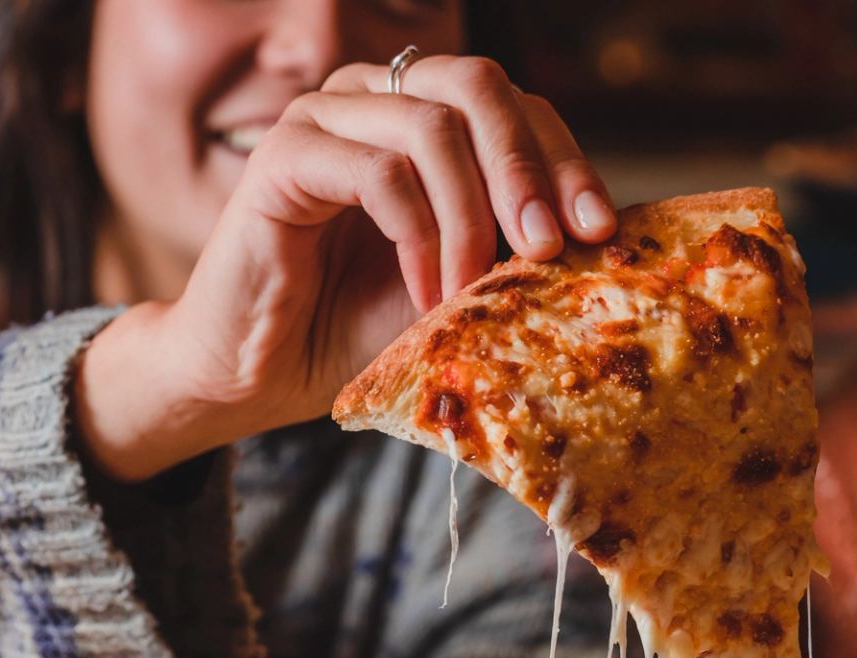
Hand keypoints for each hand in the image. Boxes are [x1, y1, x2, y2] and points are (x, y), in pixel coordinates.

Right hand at [77, 55, 613, 480]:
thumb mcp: (456, 279)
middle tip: (547, 248)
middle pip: (478, 84)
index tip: (596, 232)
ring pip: (431, 126)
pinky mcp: (282, 156)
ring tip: (467, 292)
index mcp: (416, 114)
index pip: (511, 102)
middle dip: (526, 168)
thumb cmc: (349, 328)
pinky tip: (422, 289)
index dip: (562, 158)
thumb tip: (602, 229)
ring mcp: (323, 119)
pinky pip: (378, 171)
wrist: (253, 374)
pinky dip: (417, 234)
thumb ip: (509, 239)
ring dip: (470, 216)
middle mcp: (370, 99)